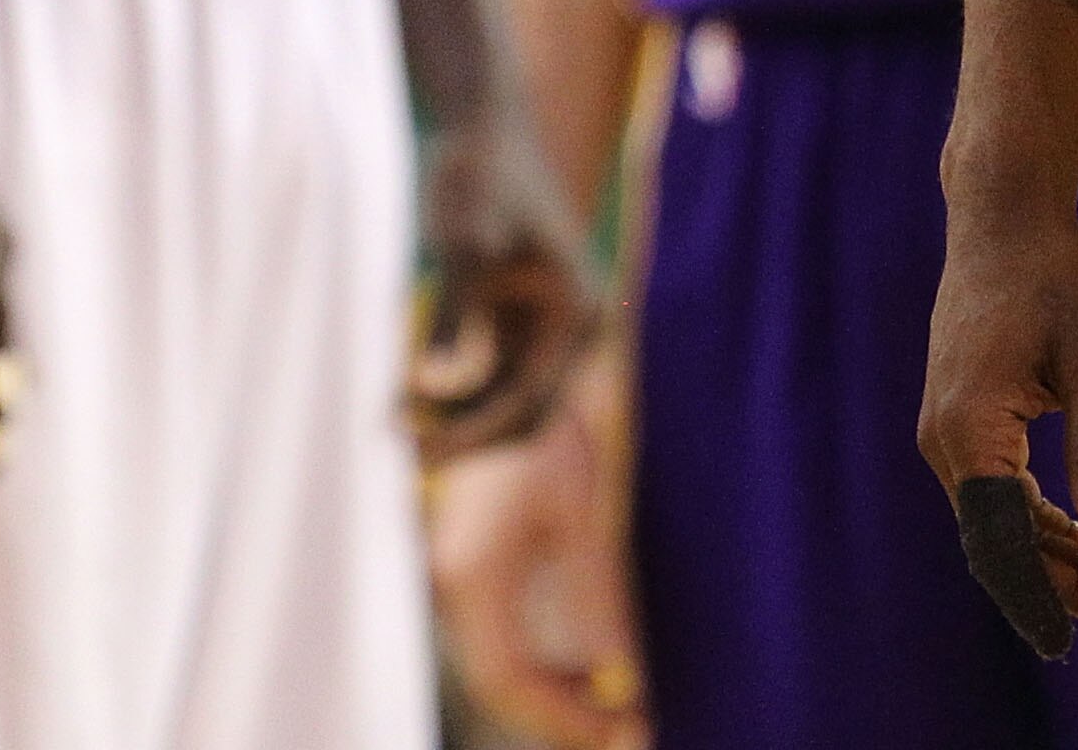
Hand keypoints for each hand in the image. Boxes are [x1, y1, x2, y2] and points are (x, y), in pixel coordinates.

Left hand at [414, 108, 597, 457]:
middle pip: (526, 415)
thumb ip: (450, 314)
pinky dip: (454, 391)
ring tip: (392, 418)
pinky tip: (405, 391)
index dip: (472, 438)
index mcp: (576, 316)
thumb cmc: (475, 176)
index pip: (528, 406)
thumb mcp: (461, 245)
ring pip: (507, 400)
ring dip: (457, 418)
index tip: (416, 454)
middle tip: (402, 455)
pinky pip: (493, 375)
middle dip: (467, 439)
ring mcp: (548, 322)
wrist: (480, 121)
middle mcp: (574, 328)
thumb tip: (432, 377)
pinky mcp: (519, 313)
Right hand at [430, 394, 645, 749]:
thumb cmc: (549, 428)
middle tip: (625, 727)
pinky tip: (579, 661)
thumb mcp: (582, 515)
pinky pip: (494, 631)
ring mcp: (453, 569)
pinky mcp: (466, 557)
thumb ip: (595, 599)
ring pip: (493, 659)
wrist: (513, 364)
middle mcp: (452, 579)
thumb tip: (618, 677)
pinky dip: (535, 658)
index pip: (507, 679)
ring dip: (548, 688)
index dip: (562, 717)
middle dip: (558, 712)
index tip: (623, 730)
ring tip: (612, 699)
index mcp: (474, 574)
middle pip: (497, 678)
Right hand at [913, 158, 1077, 648]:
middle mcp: (946, 440)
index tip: (1072, 645)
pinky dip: (1043, 519)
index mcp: (970, 430)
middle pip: (999, 543)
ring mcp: (948, 431)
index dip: (1041, 597)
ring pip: (1000, 522)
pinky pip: (998, 492)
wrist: (1007, 216)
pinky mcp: (963, 419)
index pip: (1002, 543)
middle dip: (1065, 580)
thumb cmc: (1057, 276)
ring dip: (1060, 552)